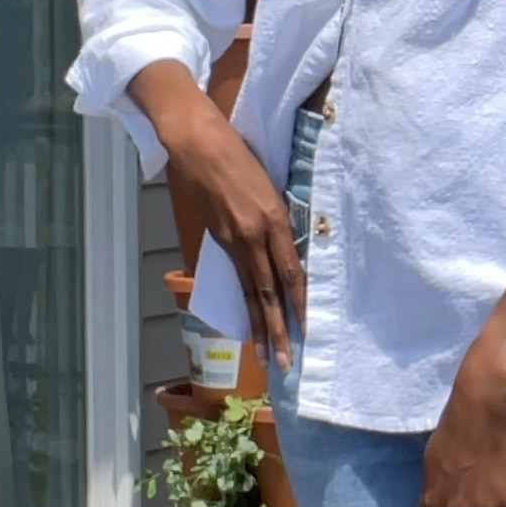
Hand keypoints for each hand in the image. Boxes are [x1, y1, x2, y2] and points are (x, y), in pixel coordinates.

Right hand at [127, 61, 303, 372]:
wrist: (197, 143)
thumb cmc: (239, 154)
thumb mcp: (270, 184)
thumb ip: (280, 216)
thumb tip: (290, 244)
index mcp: (275, 219)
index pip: (292, 273)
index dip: (301, 304)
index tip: (308, 331)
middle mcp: (256, 235)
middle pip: (271, 292)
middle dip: (279, 331)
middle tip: (287, 363)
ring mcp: (234, 240)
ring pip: (252, 292)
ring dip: (260, 327)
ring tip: (267, 356)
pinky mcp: (218, 239)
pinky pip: (236, 278)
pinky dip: (243, 303)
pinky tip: (248, 323)